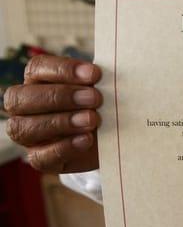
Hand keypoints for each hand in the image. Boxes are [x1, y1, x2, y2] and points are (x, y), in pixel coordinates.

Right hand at [3, 55, 102, 172]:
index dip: (63, 70)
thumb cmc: (105, 106)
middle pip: (21, 98)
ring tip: (92, 119)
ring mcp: (30, 135)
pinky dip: (64, 148)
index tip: (95, 74)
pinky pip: (40, 157)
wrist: (116, 139)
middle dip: (60, 96)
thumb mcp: (104, 91)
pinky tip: (86, 140)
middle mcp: (26, 107)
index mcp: (38, 81)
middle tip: (95, 98)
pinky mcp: (42, 159)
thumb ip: (98, 82)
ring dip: (61, 122)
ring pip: (24, 128)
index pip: (37, 68)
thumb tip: (104, 76)